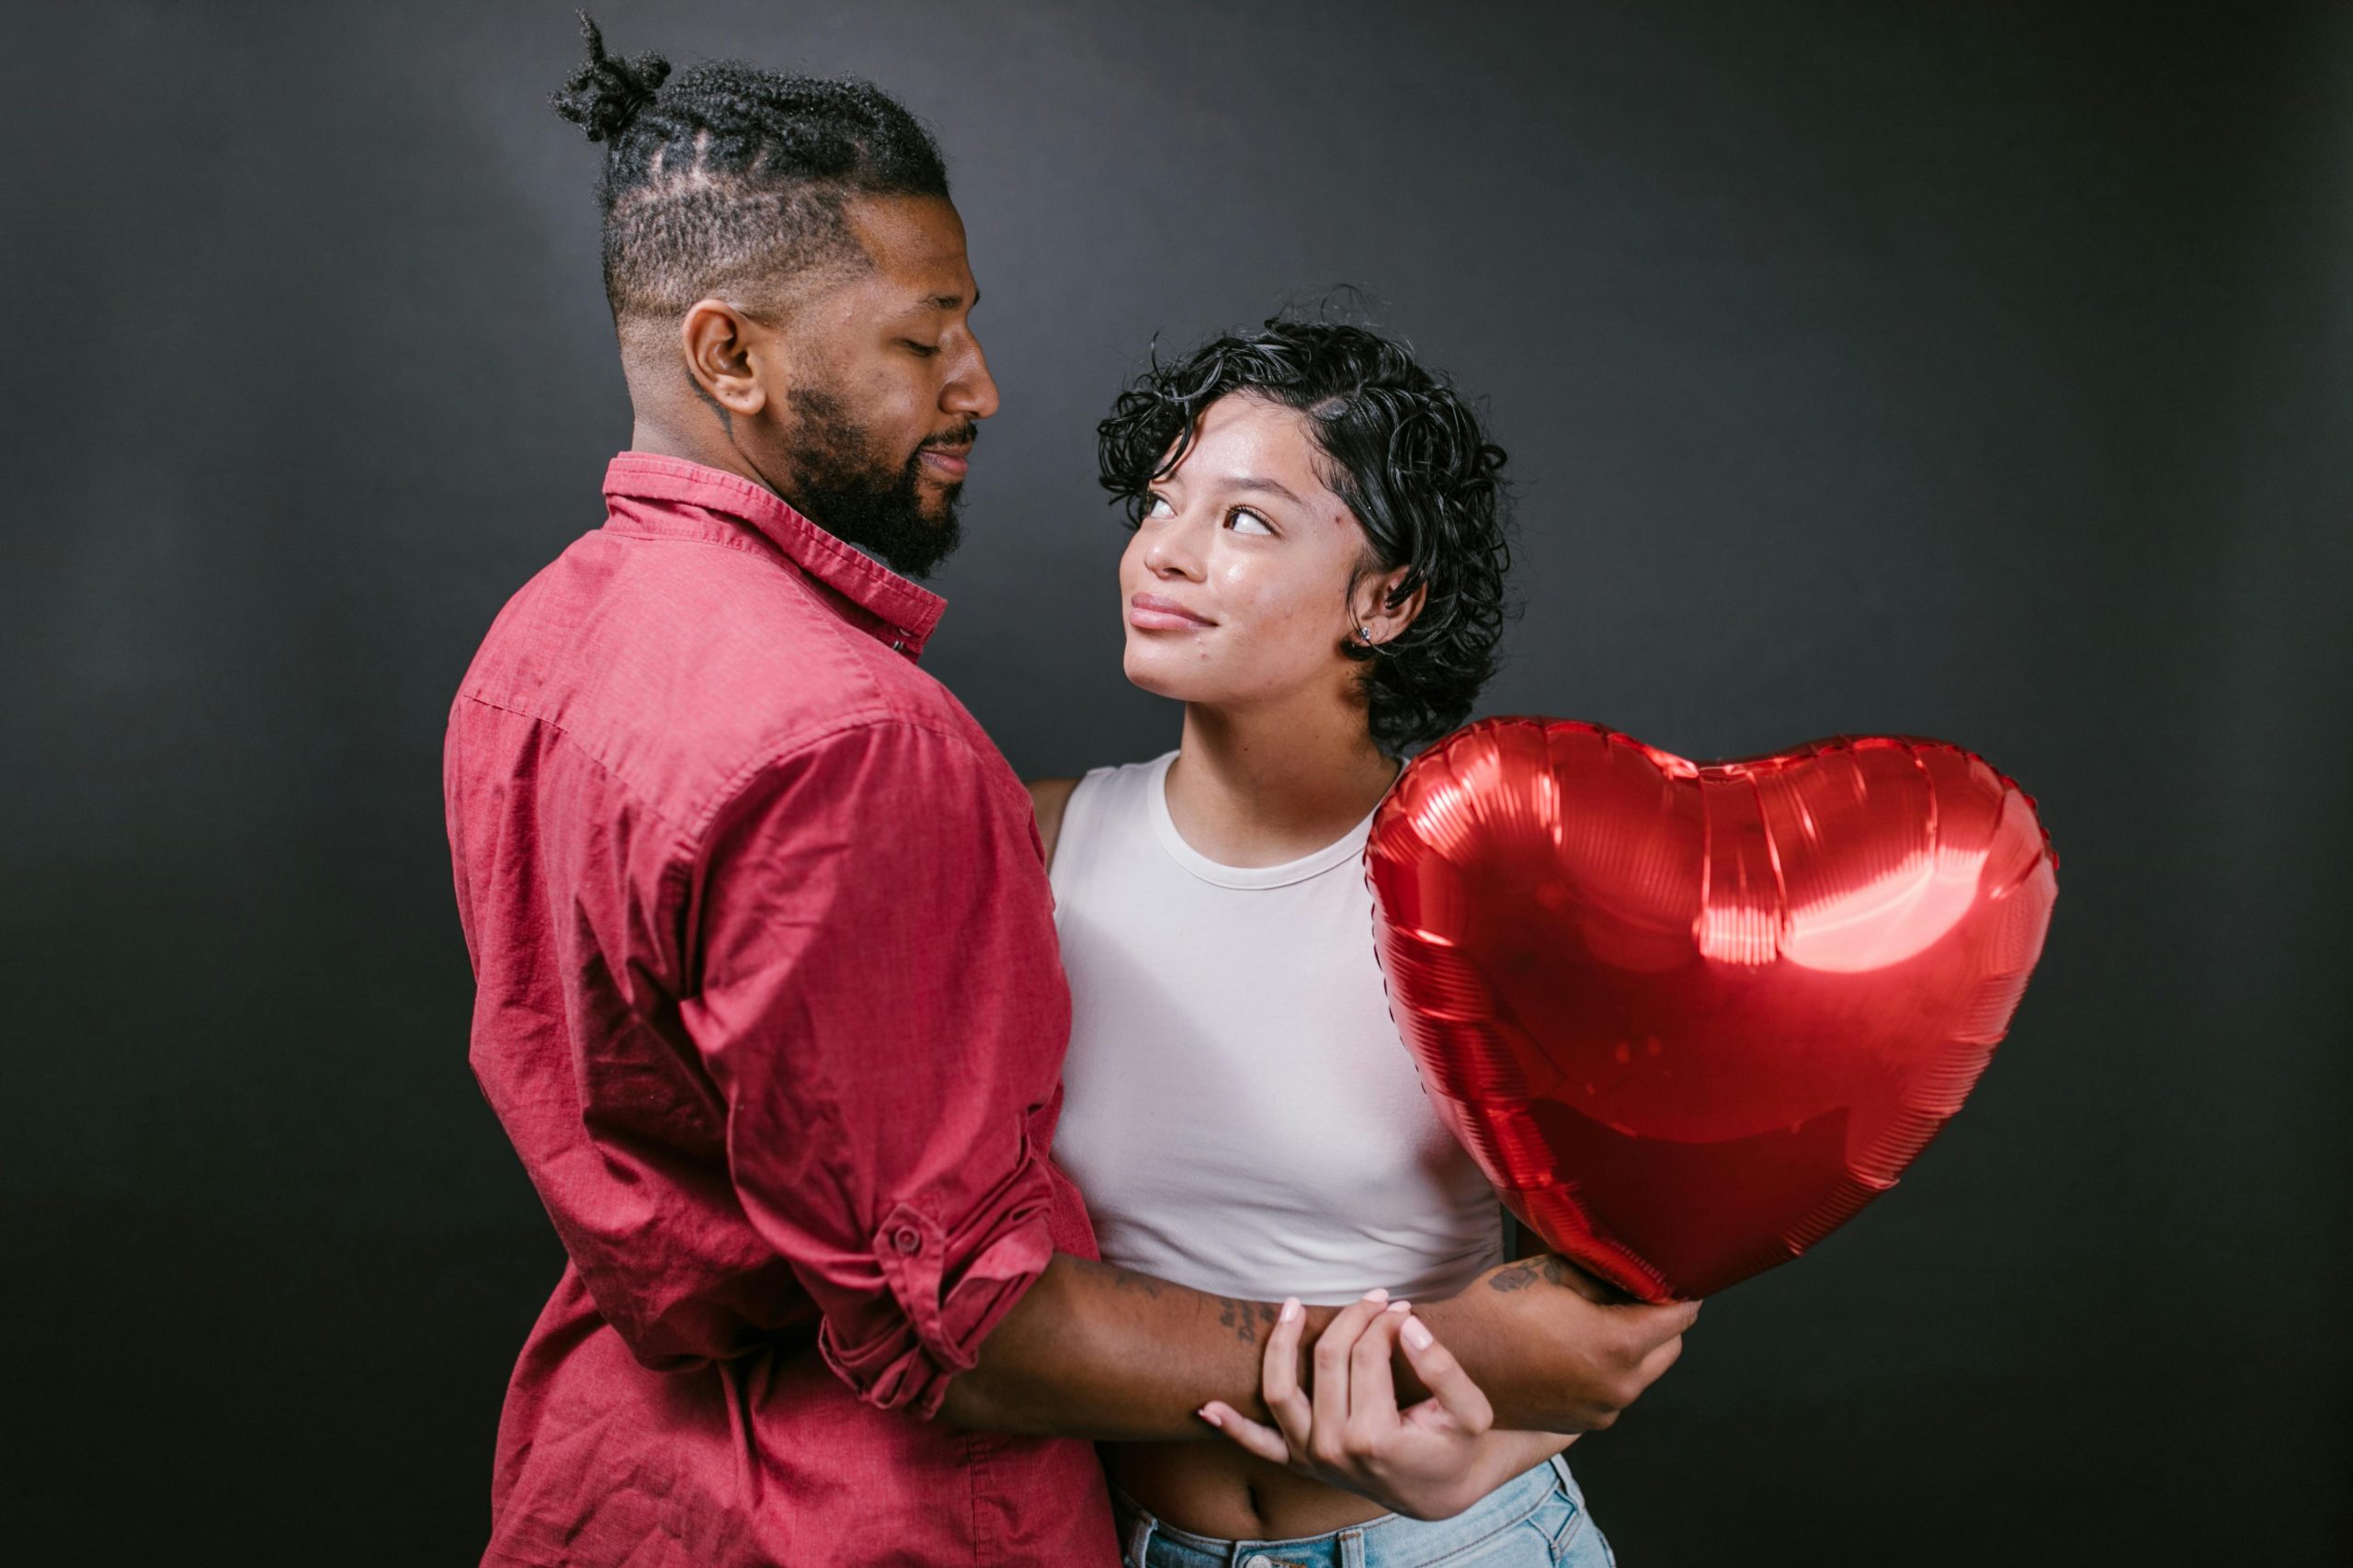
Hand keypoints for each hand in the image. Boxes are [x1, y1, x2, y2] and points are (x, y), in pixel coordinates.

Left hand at [1198, 1289, 1564, 1520]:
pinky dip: (1230, 1427)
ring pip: (1279, 1390)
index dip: (1387, 1322)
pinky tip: (1207, 1406)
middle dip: (1353, 1318)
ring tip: (1293, 1305)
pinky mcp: (1297, 1462)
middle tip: (1378, 1297)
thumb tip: (1409, 1324)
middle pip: (1328, 1359)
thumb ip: (1445, 1369)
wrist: (1436, 1492)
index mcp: (1375, 1437)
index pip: (1370, 1354)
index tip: (1405, 1308)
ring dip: (1280, 1343)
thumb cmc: (1455, 1447)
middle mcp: (1333, 1448)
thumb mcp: (1470, 1412)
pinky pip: (1257, 1445)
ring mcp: (1309, 1457)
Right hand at [1423, 1254, 1699, 1432]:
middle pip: (1671, 1346)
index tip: (1671, 1270)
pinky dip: (1611, 1368)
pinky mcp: (1583, 1423)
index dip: (1679, 1287)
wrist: (1452, 1359)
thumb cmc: (1498, 1310)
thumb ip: (1608, 1270)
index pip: (1681, 1314)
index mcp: (1619, 1346)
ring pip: (1644, 1371)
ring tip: (1601, 1317)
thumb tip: (1637, 1267)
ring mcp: (1602, 1411)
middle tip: (1634, 1290)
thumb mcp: (1557, 1271)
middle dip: (1661, 1318)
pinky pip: (1617, 1390)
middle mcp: (1620, 1387)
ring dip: (1637, 1346)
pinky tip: (1579, 1345)